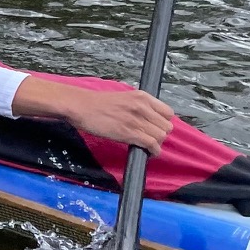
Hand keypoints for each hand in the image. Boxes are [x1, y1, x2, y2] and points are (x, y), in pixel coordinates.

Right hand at [13, 75, 175, 153]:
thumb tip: (149, 120)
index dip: (163, 123)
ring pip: (161, 137)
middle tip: (149, 138)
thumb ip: (139, 106)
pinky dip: (153, 152)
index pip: (168, 113)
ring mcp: (137, 120)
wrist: (80, 107)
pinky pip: (152, 145)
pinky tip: (147, 153)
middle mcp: (142, 107)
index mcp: (142, 96)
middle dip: (160, 135)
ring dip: (156, 144)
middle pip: (167, 126)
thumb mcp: (123, 98)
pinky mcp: (130, 133)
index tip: (155, 128)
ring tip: (147, 146)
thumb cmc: (97, 104)